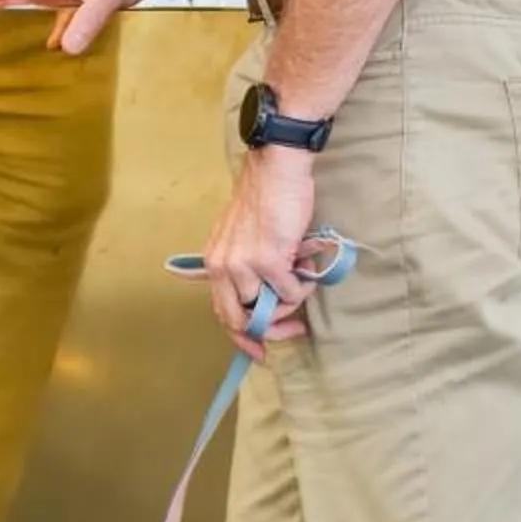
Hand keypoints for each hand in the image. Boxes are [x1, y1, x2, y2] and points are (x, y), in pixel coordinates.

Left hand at [204, 147, 318, 357]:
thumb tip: (260, 298)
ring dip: (292, 300)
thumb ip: (240, 265)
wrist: (275, 171)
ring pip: (271, 307)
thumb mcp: (237, 236)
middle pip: (240, 319)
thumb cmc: (263, 199)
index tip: (259, 350)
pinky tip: (307, 266)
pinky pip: (291, 292)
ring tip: (302, 277)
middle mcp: (223, 268)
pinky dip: (304, 285)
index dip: (241, 336)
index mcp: (213, 262)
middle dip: (269, 330)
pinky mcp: (269, 262)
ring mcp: (245, 266)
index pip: (221, 312)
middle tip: (292, 328)